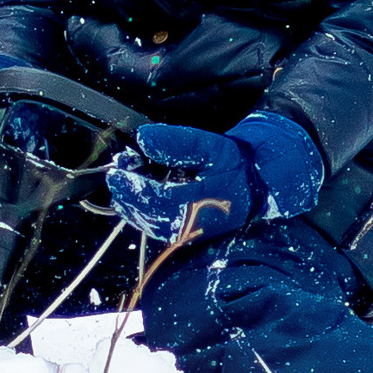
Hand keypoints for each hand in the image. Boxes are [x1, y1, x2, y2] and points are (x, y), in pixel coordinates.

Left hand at [104, 114, 321, 243]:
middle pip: (147, 217)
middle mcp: (190, 227)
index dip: (132, 188)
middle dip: (127, 195)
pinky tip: (135, 193)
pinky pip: (155, 225)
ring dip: (131, 203)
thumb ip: (177, 143)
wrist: (257, 184)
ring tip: (124, 179)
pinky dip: (140, 210)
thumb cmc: (233, 164)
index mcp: (198, 207)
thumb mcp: (209, 148)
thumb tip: (144, 138)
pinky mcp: (184, 233)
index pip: (155, 201)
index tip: (116, 172)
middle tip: (116, 171)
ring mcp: (186, 234)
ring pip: (148, 224)